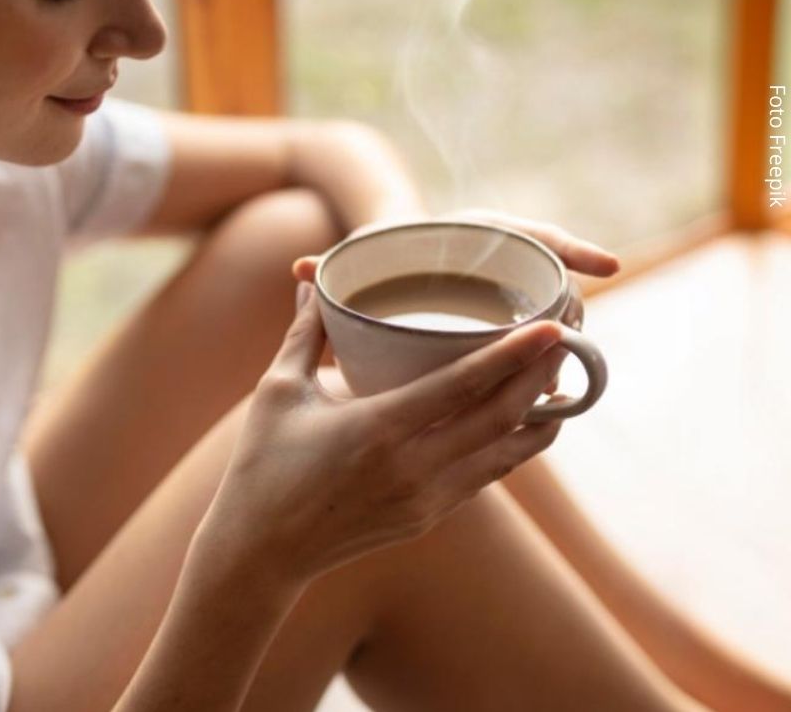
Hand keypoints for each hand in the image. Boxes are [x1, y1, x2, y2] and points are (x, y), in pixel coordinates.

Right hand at [204, 286, 566, 587]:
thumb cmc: (262, 465)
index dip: (513, 355)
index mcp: (376, 430)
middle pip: (502, 418)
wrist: (261, 552)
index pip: (462, 387)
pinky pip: (488, 474)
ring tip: (563, 374)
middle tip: (570, 334)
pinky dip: (515, 443)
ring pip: (508, 454)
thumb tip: (315, 280)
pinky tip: (526, 417)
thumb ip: (305, 332)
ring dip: (542, 414)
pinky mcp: (430, 517)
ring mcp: (427, 499)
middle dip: (543, 375)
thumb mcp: (278, 392)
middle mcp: (413, 469)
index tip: (552, 326)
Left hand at [296, 210, 620, 397]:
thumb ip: (332, 266)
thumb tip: (299, 270)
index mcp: (473, 232)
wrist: (381, 252)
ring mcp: (509, 286)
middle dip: (569, 307)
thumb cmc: (370, 254)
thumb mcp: (356, 259)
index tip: (606, 266)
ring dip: (560, 338)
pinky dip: (541, 362)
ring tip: (558, 379)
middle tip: (574, 340)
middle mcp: (500, 256)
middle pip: (551, 275)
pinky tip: (546, 399)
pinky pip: (534, 338)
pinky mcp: (507, 318)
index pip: (532, 231)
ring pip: (549, 309)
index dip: (570, 247)